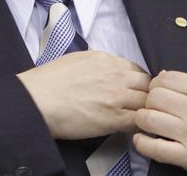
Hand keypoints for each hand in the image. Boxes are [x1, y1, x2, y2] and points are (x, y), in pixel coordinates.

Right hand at [17, 50, 150, 139]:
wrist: (39, 99)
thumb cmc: (50, 81)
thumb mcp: (76, 59)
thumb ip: (97, 63)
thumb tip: (104, 68)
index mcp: (106, 60)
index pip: (137, 70)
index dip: (138, 82)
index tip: (135, 90)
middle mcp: (116, 76)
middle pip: (147, 85)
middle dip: (146, 94)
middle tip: (138, 105)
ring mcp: (117, 97)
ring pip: (147, 103)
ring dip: (144, 111)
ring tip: (135, 118)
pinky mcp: (114, 118)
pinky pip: (138, 121)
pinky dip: (138, 125)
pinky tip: (130, 128)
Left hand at [133, 71, 186, 175]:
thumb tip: (164, 76)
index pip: (166, 78)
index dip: (156, 84)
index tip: (158, 92)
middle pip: (154, 96)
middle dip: (148, 101)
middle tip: (152, 108)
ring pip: (149, 119)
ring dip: (142, 120)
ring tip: (146, 123)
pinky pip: (155, 148)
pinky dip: (142, 144)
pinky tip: (143, 141)